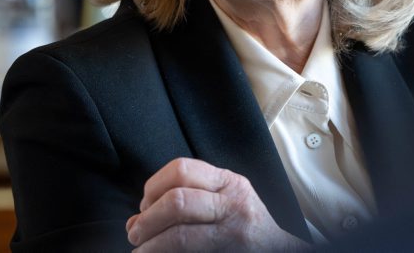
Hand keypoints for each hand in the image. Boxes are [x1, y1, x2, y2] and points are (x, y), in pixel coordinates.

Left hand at [126, 157, 310, 251]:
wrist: (277, 251)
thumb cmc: (245, 228)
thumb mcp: (225, 201)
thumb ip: (189, 200)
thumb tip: (136, 220)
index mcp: (228, 181)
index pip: (182, 169)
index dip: (153, 187)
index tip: (145, 206)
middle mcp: (233, 202)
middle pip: (177, 199)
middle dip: (148, 218)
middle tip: (136, 232)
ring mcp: (233, 231)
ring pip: (180, 232)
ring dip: (150, 242)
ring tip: (140, 249)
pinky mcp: (228, 251)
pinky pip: (187, 251)